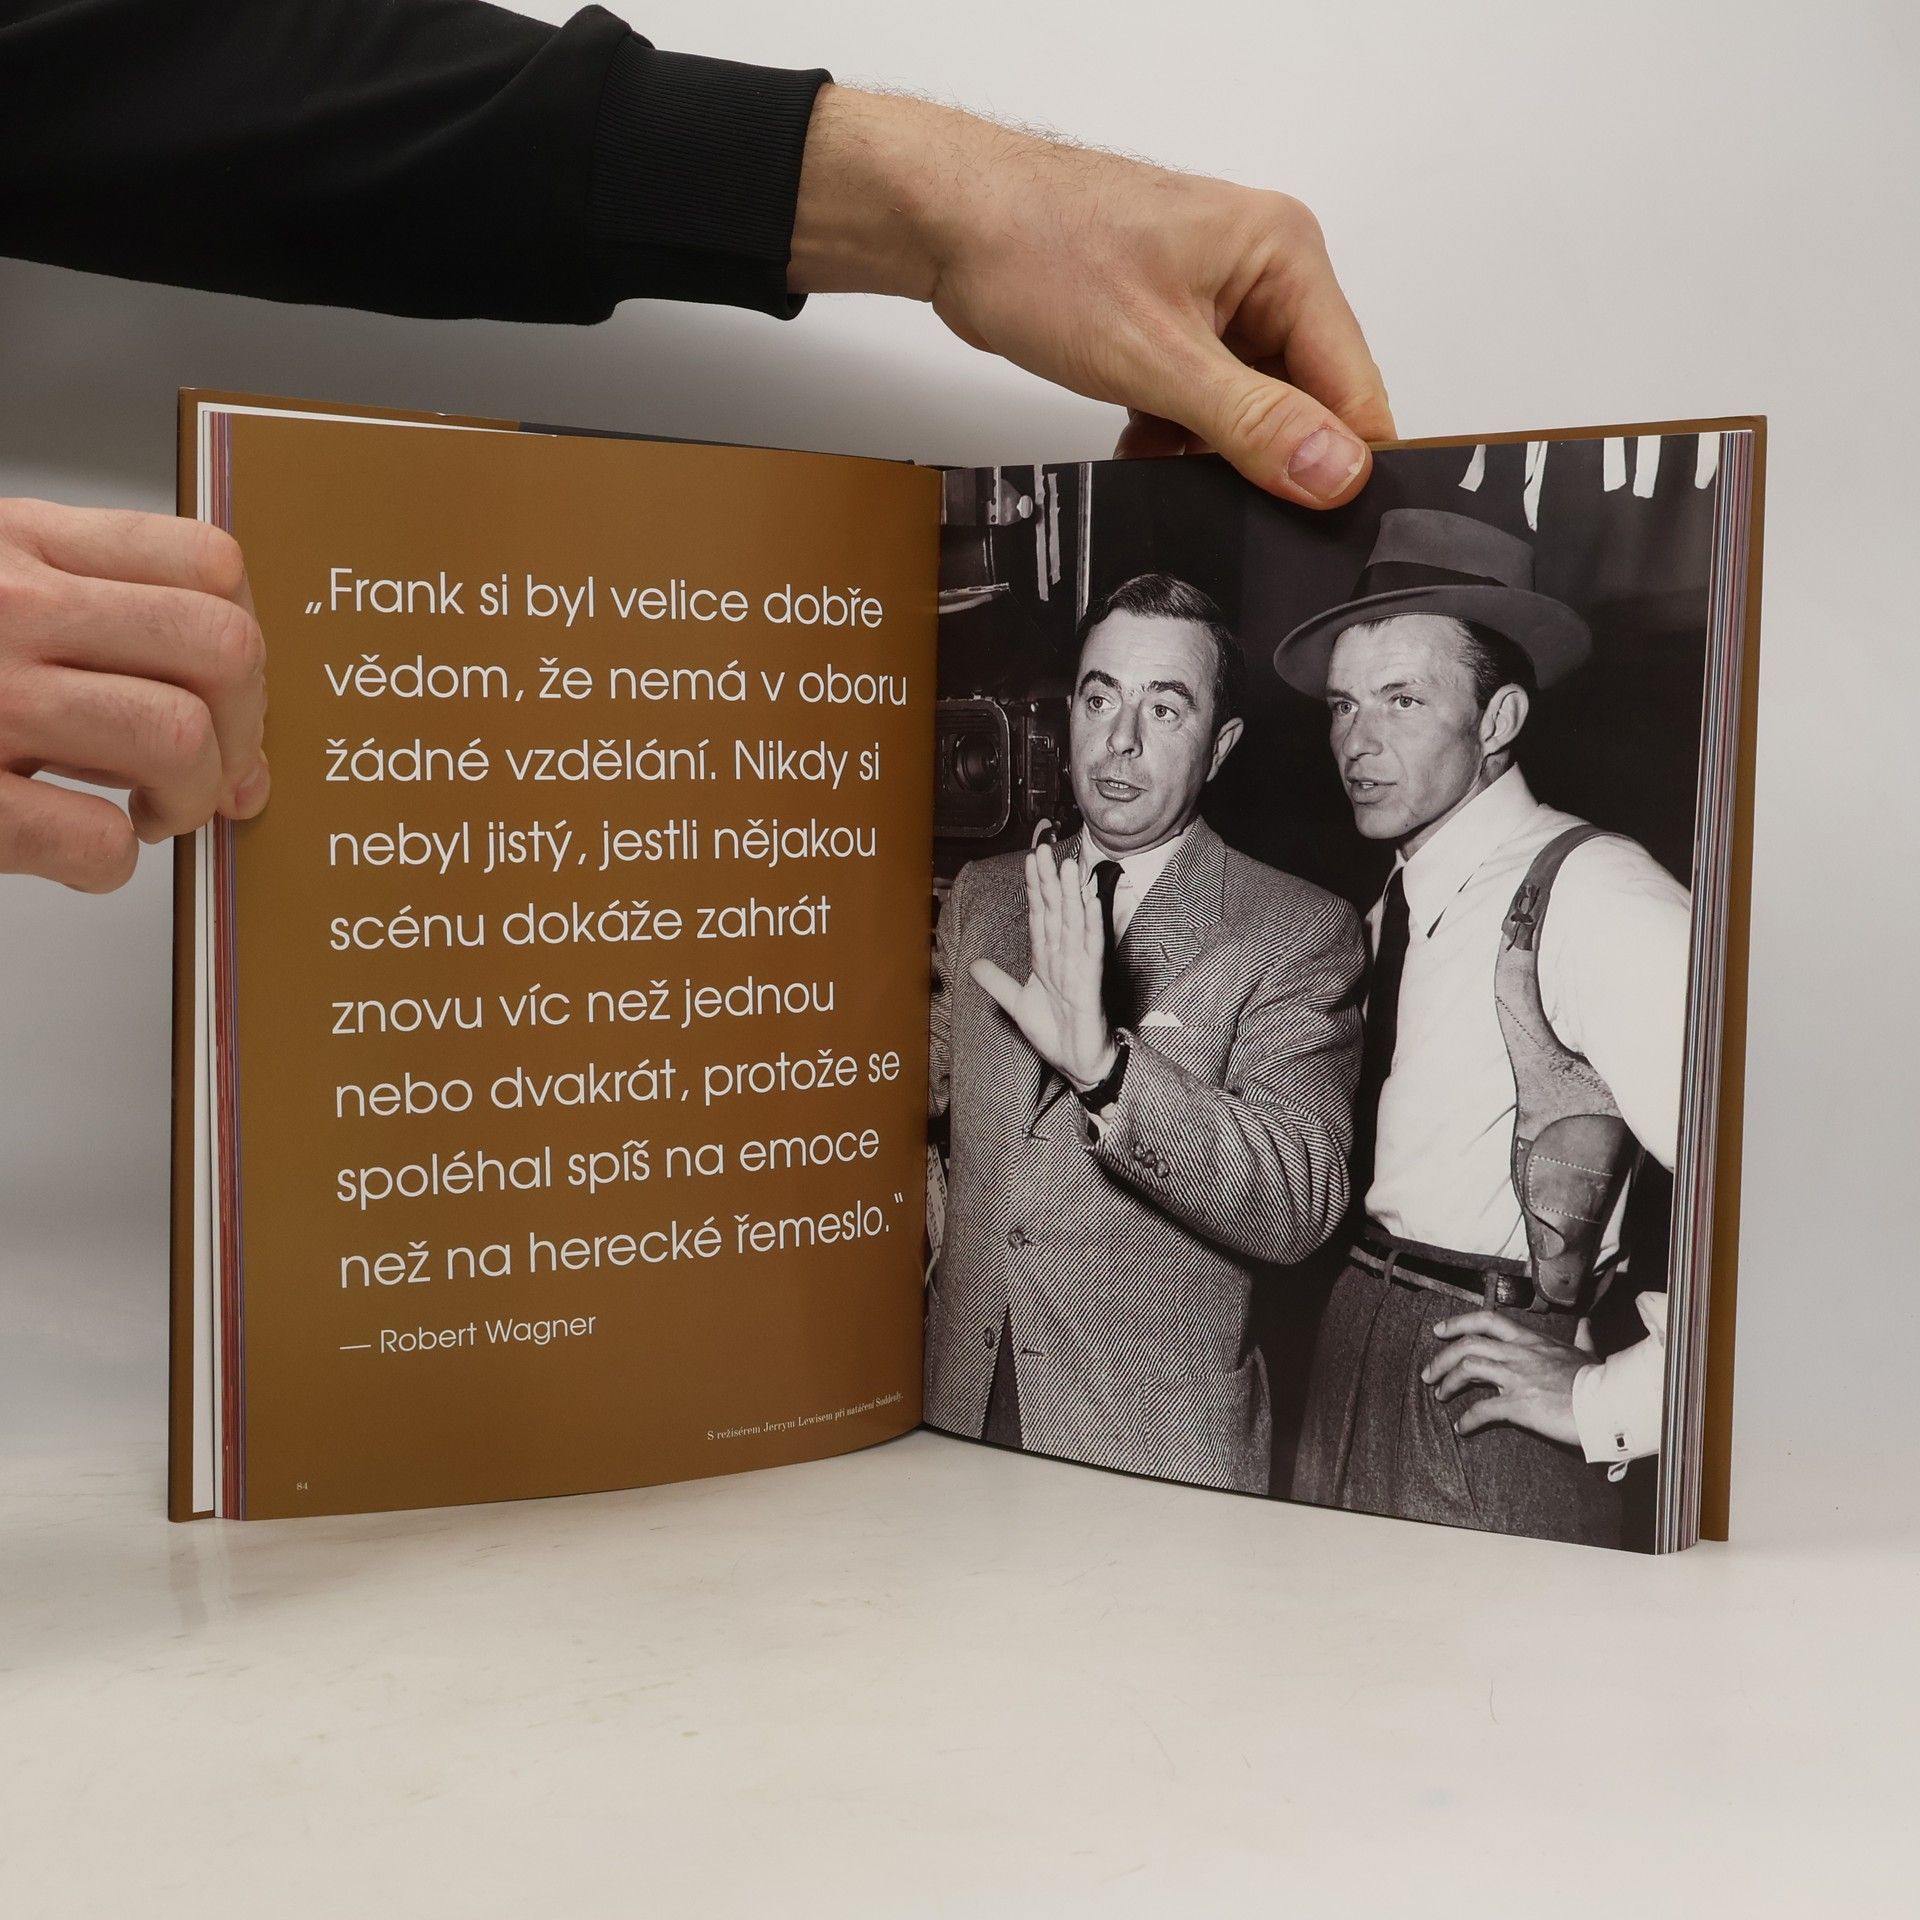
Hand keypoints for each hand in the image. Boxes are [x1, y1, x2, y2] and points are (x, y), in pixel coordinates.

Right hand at [0, 499, 269, 890]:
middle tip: (203, 768)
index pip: (208, 563)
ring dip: (190, 797)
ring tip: (147, 812)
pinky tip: (75, 850)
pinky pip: (96, 838)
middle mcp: (4, 607)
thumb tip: (246, 747)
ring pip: (176, 737)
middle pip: (220, 650)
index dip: (248, 641)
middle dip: (241, 730)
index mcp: (19, 545)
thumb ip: (105, 627)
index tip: (229, 695)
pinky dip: (110, 864)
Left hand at [789, 88, 1393, 507]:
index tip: (1314, 518)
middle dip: (1263, 456)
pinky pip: (1201, 405)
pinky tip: (1140, 442)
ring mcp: (1214, 301)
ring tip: (1161, 448)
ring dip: (1209, 450)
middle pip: (1305, 400)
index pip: (1353, 384)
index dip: (1339, 459)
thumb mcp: (1158, 358)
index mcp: (1285, 256)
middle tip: (1218, 488)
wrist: (951, 225)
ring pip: (1248, 410)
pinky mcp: (1171, 328)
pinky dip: (1174, 436)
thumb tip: (1335, 472)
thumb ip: (1254, 423)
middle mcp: (1261, 273)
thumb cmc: (1041, 249)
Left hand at [969, 843, 1114, 1087]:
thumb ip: (997, 982)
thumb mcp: (1017, 1003)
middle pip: (1055, 910)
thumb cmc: (1055, 1031)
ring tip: (1070, 866)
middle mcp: (1063, 955)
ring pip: (1074, 922)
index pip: (1039, 914)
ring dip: (1072, 894)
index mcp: (1046, 957)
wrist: (1077, 1060)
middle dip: (1049, 880)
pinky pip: (1091, 949)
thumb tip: (973, 963)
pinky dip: (1091, 925)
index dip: (1034, 887)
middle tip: (1045, 849)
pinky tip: (1091, 903)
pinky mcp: (1091, 981)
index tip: (1031, 859)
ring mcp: (1079, 965)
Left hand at [1421, 1309, 1596, 1447]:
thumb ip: (1581, 1338)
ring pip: (1467, 1369)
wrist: (1608, 1402)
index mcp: (1531, 1340)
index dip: (1458, 1323)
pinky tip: (1462, 1427)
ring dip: (1448, 1382)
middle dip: (1442, 1358)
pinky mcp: (1519, 1404)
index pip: (1487, 1320)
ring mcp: (1517, 1377)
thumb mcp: (1586, 1352)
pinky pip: (1482, 1410)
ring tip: (1440, 1395)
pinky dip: (1467, 1419)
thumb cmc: (1599, 1379)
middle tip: (1429, 1373)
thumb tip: (1585, 1326)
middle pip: (1467, 1345)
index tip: (1439, 1331)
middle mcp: (1519, 1353)